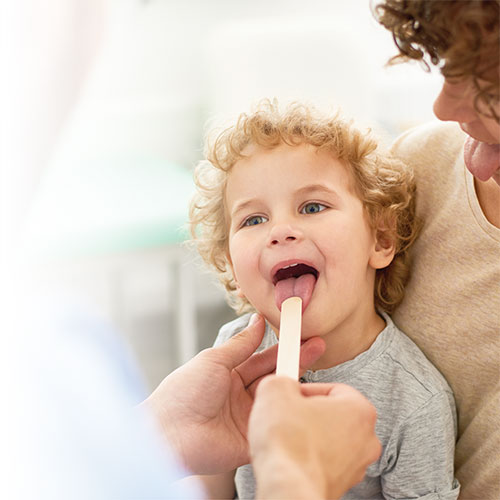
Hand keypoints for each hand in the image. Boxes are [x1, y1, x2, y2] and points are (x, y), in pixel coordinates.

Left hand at [141, 314, 325, 474]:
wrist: (170, 433)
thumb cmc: (184, 392)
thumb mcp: (214, 360)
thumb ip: (241, 344)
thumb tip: (257, 321)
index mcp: (230, 375)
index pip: (263, 358)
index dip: (282, 347)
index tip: (300, 334)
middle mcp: (241, 396)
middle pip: (275, 376)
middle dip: (297, 361)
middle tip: (318, 345)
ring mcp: (248, 418)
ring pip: (279, 399)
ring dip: (297, 385)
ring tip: (318, 367)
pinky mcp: (253, 439)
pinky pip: (276, 425)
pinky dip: (291, 414)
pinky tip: (308, 401)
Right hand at [249, 376, 380, 499]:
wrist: (287, 489)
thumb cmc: (289, 444)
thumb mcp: (275, 390)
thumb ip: (281, 380)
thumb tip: (280, 384)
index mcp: (360, 409)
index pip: (331, 388)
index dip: (305, 389)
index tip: (290, 394)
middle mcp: (366, 439)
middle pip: (332, 414)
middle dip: (307, 412)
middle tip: (285, 413)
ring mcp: (356, 466)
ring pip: (327, 438)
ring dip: (306, 435)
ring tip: (285, 437)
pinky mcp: (341, 486)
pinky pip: (322, 461)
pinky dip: (306, 457)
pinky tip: (289, 456)